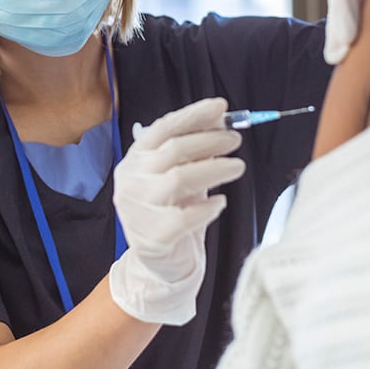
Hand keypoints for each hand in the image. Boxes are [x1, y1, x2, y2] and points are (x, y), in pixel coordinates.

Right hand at [109, 98, 245, 324]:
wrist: (157, 260)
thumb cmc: (170, 209)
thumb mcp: (177, 173)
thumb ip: (193, 148)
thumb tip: (221, 120)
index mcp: (135, 158)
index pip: (164, 128)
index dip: (193, 114)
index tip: (221, 107)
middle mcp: (132, 179)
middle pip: (175, 150)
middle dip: (211, 141)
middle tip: (236, 141)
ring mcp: (138, 207)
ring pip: (180, 178)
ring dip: (215, 169)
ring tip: (237, 166)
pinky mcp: (151, 235)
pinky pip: (185, 216)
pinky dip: (207, 207)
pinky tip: (219, 203)